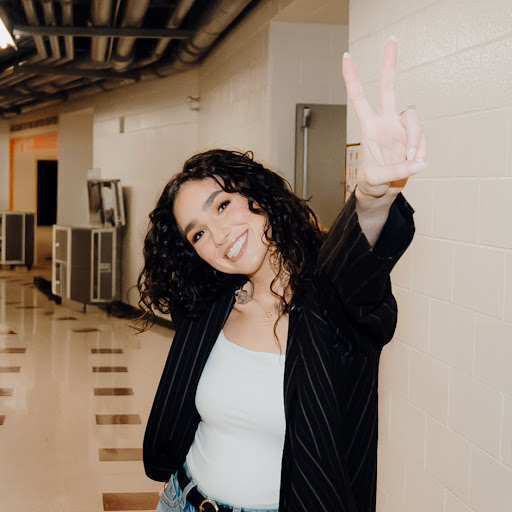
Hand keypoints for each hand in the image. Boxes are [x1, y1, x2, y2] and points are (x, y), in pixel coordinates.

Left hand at [342, 39, 427, 206]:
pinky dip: (421, 153)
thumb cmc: (370, 185)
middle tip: (391, 41)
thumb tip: (418, 162)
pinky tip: (415, 164)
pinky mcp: (414, 140)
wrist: (381, 194)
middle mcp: (385, 123)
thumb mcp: (376, 179)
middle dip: (389, 65)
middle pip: (388, 89)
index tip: (346, 57)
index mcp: (369, 128)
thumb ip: (395, 170)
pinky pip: (424, 140)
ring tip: (411, 160)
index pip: (359, 99)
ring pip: (414, 120)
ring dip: (415, 141)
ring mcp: (401, 130)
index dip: (352, 79)